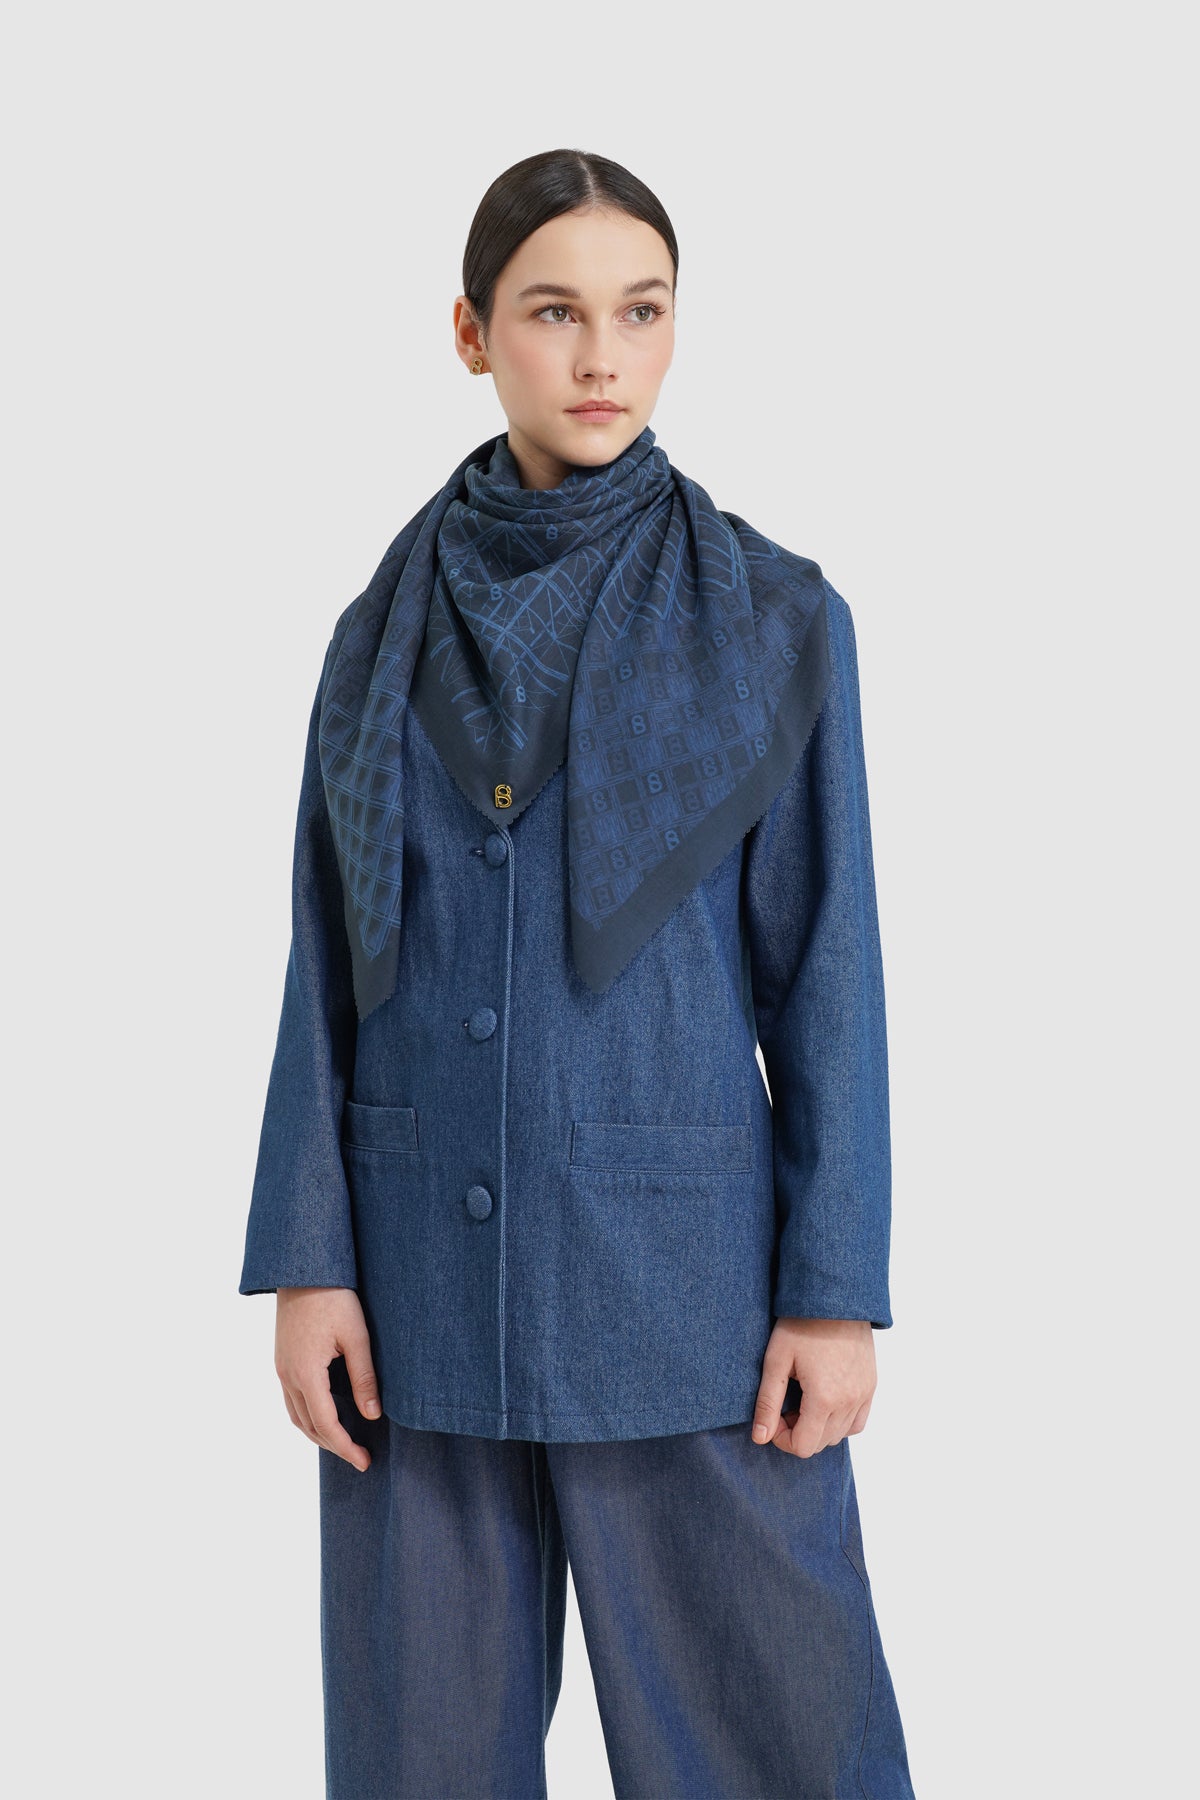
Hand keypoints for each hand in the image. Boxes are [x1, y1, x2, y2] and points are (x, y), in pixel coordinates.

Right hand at [274, 1287, 380, 1471]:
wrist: (303, 1267)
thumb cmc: (334, 1297)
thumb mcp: (356, 1336)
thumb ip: (364, 1378)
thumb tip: (373, 1415)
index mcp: (306, 1373)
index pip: (326, 1424)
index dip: (346, 1447)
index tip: (365, 1461)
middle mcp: (288, 1376)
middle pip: (308, 1426)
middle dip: (334, 1445)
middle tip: (359, 1457)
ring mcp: (281, 1368)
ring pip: (296, 1415)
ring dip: (318, 1433)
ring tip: (344, 1442)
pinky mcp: (281, 1358)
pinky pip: (291, 1399)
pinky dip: (308, 1414)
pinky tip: (326, 1413)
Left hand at [751, 1317, 875, 1456]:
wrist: (834, 1297)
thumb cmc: (801, 1324)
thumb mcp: (776, 1361)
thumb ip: (768, 1403)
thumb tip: (760, 1437)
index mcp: (824, 1399)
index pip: (803, 1446)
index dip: (782, 1438)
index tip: (774, 1416)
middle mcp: (849, 1401)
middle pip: (821, 1443)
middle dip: (798, 1432)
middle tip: (785, 1405)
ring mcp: (864, 1394)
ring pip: (840, 1435)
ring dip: (819, 1428)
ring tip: (804, 1399)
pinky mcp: (871, 1385)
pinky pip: (858, 1421)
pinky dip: (841, 1421)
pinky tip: (825, 1402)